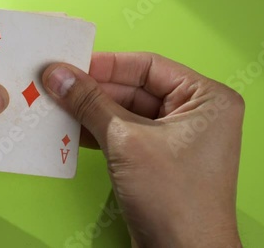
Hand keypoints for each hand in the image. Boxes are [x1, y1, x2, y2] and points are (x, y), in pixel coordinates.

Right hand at [42, 52, 243, 246]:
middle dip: (94, 90)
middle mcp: (195, 114)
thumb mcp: (126, 141)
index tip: (73, 63)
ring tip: (58, 105)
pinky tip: (71, 128)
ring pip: (125, 112)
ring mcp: (176, 138)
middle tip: (57, 84)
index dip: (107, 64)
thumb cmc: (175, 200)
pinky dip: (98, 131)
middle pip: (134, 89)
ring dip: (91, 111)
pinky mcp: (158, 158)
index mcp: (206, 98)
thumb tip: (60, 75)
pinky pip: (124, 133)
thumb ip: (90, 103)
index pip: (148, 66)